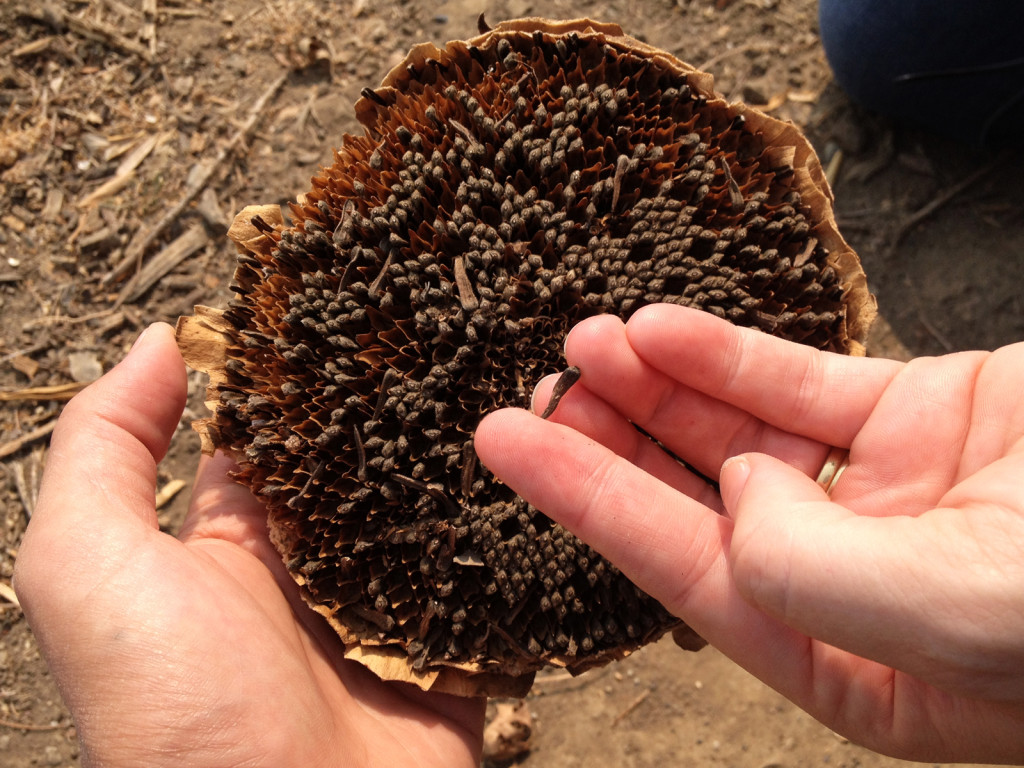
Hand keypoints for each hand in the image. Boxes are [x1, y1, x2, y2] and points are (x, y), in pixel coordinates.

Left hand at [13, 324, 483, 767]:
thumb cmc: (175, 718)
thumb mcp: (89, 572)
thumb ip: (104, 451)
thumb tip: (159, 342)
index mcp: (232, 545)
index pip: (274, 433)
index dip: (306, 368)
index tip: (356, 292)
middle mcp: (314, 570)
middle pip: (369, 463)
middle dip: (405, 404)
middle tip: (459, 321)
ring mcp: (391, 609)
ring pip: (438, 510)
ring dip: (471, 461)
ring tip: (522, 381)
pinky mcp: (454, 648)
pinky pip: (490, 575)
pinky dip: (514, 533)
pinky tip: (551, 474)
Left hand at [475, 304, 1023, 763]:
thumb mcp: (957, 621)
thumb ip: (814, 577)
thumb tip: (732, 497)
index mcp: (847, 658)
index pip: (682, 575)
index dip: (584, 504)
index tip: (507, 447)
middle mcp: (852, 574)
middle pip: (693, 501)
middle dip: (606, 444)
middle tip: (529, 395)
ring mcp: (884, 492)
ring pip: (736, 429)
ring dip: (656, 386)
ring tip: (582, 347)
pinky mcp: (923, 416)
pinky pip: (803, 380)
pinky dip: (729, 350)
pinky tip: (661, 328)